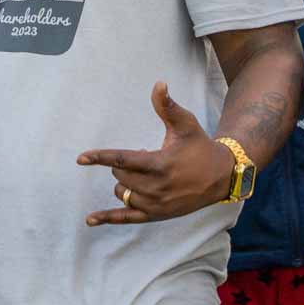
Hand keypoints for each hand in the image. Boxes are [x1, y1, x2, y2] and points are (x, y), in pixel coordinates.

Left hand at [77, 81, 235, 224]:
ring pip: (121, 193)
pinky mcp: (157, 215)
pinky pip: (127, 218)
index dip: (100, 158)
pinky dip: (108, 218)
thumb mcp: (185, 125)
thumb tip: (158, 84)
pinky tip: (89, 220)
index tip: (80, 158)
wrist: (223, 176)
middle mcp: (157, 187)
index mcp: (160, 164)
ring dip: (124, 183)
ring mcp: (157, 204)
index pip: (123, 161)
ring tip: (145, 175)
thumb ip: (168, 106)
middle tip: (143, 159)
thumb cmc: (200, 146)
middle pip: (120, 176)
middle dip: (122, 166)